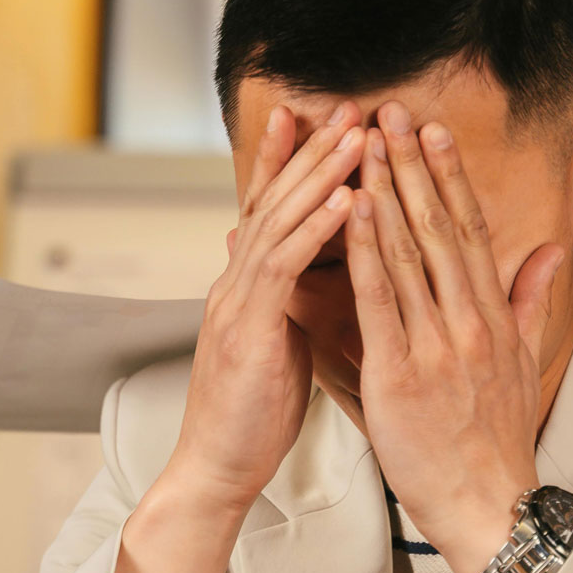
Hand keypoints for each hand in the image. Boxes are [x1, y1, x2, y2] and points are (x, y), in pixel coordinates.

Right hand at [165, 99, 366, 513]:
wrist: (216, 468)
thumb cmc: (253, 416)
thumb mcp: (277, 346)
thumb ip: (288, 304)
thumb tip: (310, 280)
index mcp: (246, 287)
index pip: (269, 209)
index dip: (288, 161)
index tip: (315, 118)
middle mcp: (235, 282)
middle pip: (272, 199)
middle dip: (307, 148)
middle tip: (342, 104)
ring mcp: (237, 301)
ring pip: (278, 219)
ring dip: (318, 173)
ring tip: (356, 134)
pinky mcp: (247, 328)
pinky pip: (284, 266)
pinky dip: (315, 228)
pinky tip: (346, 200)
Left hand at [342, 102, 566, 572]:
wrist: (488, 503)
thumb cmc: (497, 441)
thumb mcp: (526, 364)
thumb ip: (532, 302)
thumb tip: (549, 253)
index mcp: (494, 317)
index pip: (470, 231)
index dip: (450, 176)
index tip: (433, 132)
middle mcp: (470, 322)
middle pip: (440, 227)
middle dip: (415, 165)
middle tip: (393, 111)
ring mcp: (437, 345)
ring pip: (410, 252)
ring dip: (387, 190)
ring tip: (367, 142)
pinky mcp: (401, 373)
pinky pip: (380, 300)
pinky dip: (366, 250)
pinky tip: (353, 210)